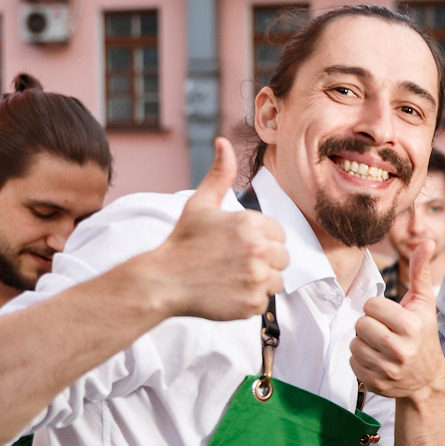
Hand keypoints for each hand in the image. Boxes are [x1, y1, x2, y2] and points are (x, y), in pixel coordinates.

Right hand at [146, 138, 287, 320]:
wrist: (162, 281)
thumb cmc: (182, 242)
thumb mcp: (200, 204)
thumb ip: (219, 175)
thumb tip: (224, 142)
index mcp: (251, 224)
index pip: (279, 235)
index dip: (261, 240)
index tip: (238, 245)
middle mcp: (258, 250)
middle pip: (282, 258)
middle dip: (264, 261)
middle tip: (234, 263)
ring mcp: (256, 278)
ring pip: (277, 281)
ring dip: (259, 281)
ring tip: (231, 277)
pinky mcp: (252, 303)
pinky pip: (264, 302)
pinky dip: (249, 300)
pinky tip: (227, 291)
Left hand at [350, 240, 444, 400]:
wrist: (427, 378)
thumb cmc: (423, 334)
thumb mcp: (424, 303)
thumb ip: (420, 272)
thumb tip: (425, 241)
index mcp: (411, 327)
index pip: (372, 306)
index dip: (377, 308)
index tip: (388, 315)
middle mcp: (400, 350)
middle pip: (361, 325)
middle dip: (369, 324)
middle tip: (383, 330)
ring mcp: (388, 370)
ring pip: (354, 344)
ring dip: (363, 342)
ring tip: (380, 345)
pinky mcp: (377, 384)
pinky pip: (352, 363)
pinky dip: (361, 360)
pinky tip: (377, 360)